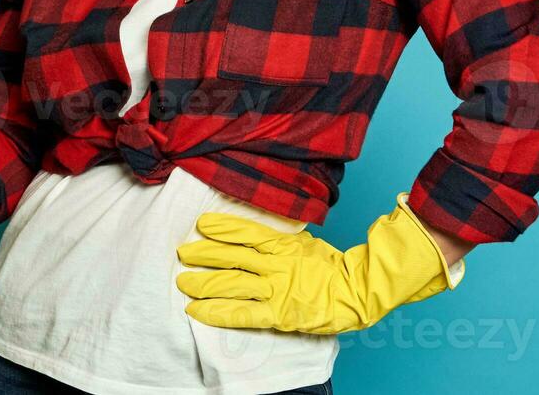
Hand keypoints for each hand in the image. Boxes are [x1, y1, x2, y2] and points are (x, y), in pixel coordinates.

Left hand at [175, 193, 464, 334]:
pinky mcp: (278, 314)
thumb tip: (253, 232)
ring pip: (232, 283)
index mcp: (283, 244)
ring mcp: (276, 289)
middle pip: (232, 257)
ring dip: (204, 282)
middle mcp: (275, 264)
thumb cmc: (329, 267)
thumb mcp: (302, 243)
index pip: (247, 232)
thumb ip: (278, 238)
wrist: (357, 291)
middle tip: (181, 252)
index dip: (223, 228)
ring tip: (182, 281)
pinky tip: (197, 311)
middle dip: (204, 255)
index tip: (201, 224)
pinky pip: (242, 313)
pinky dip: (218, 312)